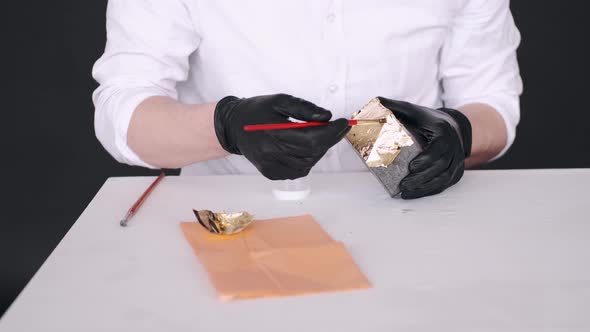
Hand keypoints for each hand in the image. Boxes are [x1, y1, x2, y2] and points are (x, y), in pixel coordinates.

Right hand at [214, 94, 349, 179]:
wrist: (233, 126)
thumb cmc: (257, 110)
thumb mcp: (280, 101)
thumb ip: (304, 108)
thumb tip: (327, 117)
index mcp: (273, 133)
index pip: (312, 138)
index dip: (332, 132)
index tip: (344, 123)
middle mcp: (271, 154)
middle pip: (312, 152)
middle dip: (329, 140)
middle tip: (336, 127)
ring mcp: (270, 167)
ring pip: (307, 164)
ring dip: (319, 151)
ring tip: (319, 136)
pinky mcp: (270, 174)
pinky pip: (298, 171)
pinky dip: (307, 160)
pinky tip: (305, 148)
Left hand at [378, 97, 471, 198]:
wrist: (452, 126)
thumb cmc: (427, 120)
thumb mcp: (412, 110)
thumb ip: (394, 106)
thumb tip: (374, 102)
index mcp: (443, 130)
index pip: (440, 146)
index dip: (428, 158)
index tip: (412, 166)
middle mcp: (454, 146)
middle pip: (441, 166)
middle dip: (422, 177)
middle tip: (403, 185)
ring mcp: (457, 160)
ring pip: (444, 178)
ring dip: (425, 187)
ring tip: (406, 193)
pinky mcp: (456, 172)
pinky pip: (445, 185)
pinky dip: (430, 191)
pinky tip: (414, 194)